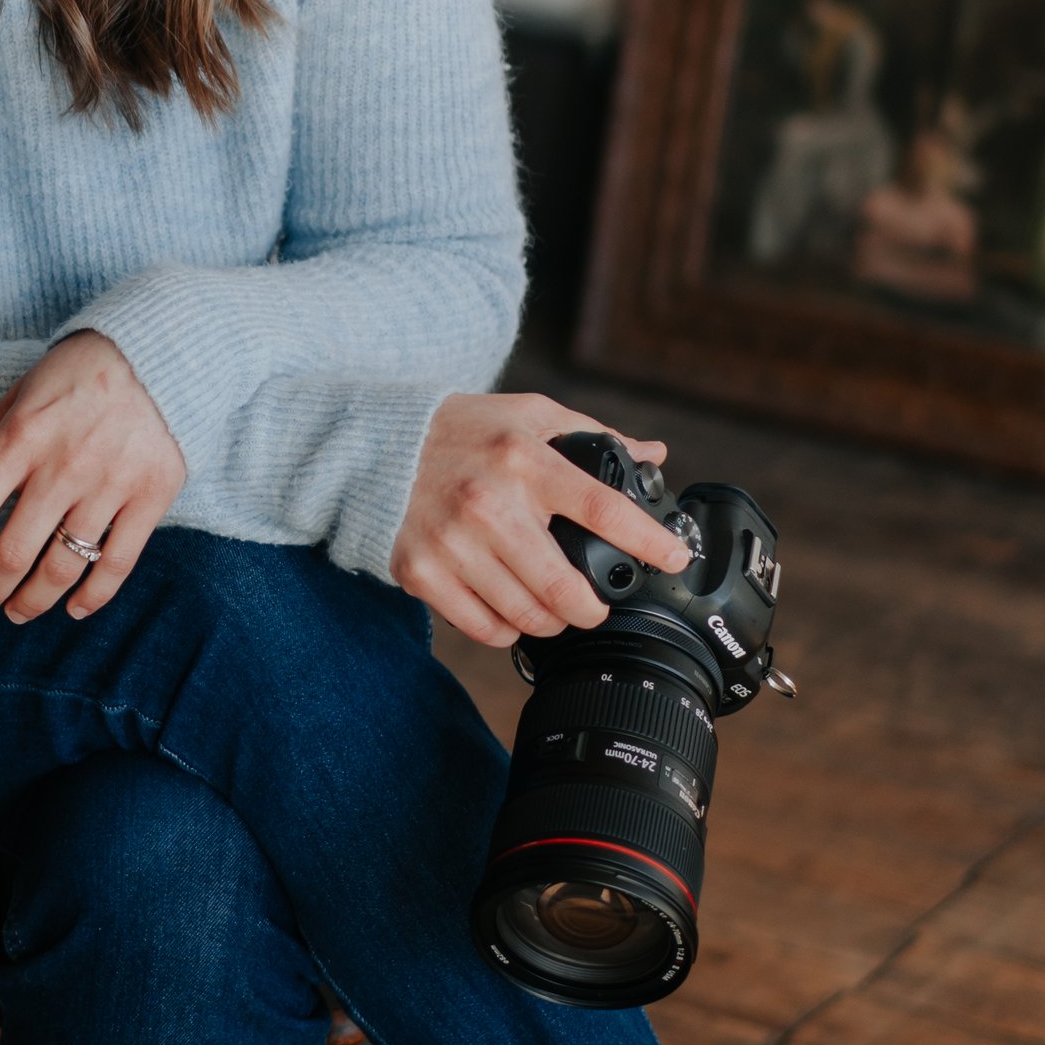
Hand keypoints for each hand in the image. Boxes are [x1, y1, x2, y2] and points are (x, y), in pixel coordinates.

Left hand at [0, 331, 184, 621]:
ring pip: (62, 567)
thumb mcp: (16, 399)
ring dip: (33, 601)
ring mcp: (109, 483)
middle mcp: (62, 465)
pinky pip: (118, 563)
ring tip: (18, 611)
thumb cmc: (74, 375)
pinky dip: (93, 596)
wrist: (156, 349)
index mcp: (20, 438)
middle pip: (11, 553)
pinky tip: (73, 608)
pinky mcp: (151, 494)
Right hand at [390, 392, 688, 650]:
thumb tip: (653, 453)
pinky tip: (508, 611)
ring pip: (526, 616)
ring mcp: (451, 542)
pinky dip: (505, 629)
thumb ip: (593, 433)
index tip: (674, 559)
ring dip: (550, 622)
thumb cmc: (459, 428)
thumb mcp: (527, 415)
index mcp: (523, 459)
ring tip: (551, 609)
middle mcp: (488, 502)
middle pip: (564, 587)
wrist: (370, 444)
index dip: (647, 541)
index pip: (601, 508)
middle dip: (591, 608)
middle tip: (594, 605)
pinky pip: (483, 627)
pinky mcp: (421, 571)